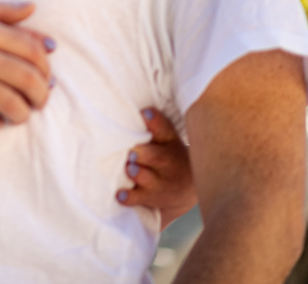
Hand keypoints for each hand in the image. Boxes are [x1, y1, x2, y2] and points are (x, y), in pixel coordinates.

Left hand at [115, 107, 196, 226]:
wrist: (187, 188)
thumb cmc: (169, 155)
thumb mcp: (168, 139)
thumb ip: (154, 124)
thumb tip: (138, 108)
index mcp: (169, 142)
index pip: (164, 129)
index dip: (155, 120)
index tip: (145, 112)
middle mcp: (166, 162)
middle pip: (156, 156)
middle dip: (144, 153)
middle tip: (133, 151)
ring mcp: (158, 182)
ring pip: (147, 178)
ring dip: (138, 174)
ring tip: (130, 170)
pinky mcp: (150, 197)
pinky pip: (138, 198)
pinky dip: (129, 198)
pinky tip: (120, 195)